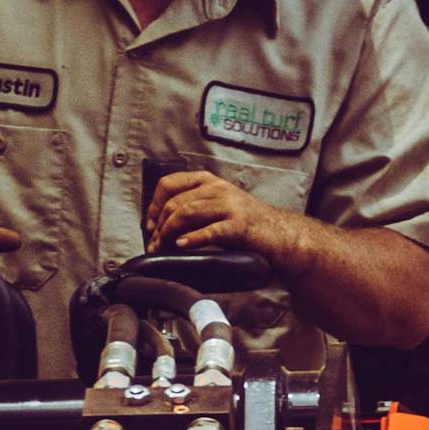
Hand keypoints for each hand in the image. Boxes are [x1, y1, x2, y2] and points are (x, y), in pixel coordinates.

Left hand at [145, 169, 302, 265]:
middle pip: (175, 203)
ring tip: (163, 248)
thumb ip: (193, 207)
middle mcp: (217, 188)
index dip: (154, 205)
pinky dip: (192, 238)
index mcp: (208, 181)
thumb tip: (161, 223)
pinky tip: (182, 246)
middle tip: (154, 245)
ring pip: (187, 213)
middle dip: (159, 226)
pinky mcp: (239, 225)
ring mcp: (229, 205)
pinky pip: (210, 230)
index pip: (169, 184)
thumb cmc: (245, 224)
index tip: (149, 225)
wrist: (279, 234)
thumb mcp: (217, 206)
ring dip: (169, 233)